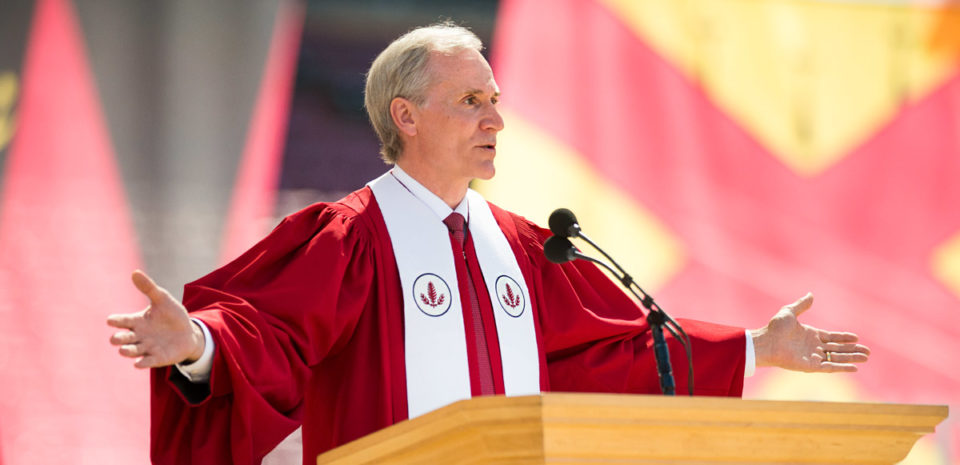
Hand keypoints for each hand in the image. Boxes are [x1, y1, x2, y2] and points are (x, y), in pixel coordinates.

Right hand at [107, 270, 204, 367]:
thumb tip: (134, 272)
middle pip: (124, 338)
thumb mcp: (162, 299)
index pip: (122, 321)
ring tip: (123, 350)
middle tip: (116, 338)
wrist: (189, 333)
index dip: (116, 321)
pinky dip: (142, 363)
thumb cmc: (172, 315)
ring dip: (128, 351)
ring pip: (133, 351)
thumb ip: (148, 288)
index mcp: (137, 321)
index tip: (111, 320)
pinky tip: (138, 364)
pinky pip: (148, 361)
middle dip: (119, 338)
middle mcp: (138, 336)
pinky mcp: (157, 358)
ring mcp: (147, 348)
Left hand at [751, 293, 869, 372]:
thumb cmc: (775, 328)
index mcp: (810, 335)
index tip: (856, 337)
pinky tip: (855, 368)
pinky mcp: (811, 366)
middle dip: (852, 350)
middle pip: (837, 349)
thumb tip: (811, 294)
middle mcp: (813, 347)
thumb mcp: (789, 312)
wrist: (767, 342)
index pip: (831, 337)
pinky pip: (830, 367)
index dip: (844, 338)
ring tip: (866, 358)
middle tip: (868, 351)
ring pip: (837, 358)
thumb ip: (801, 305)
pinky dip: (842, 367)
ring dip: (851, 358)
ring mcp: (813, 357)